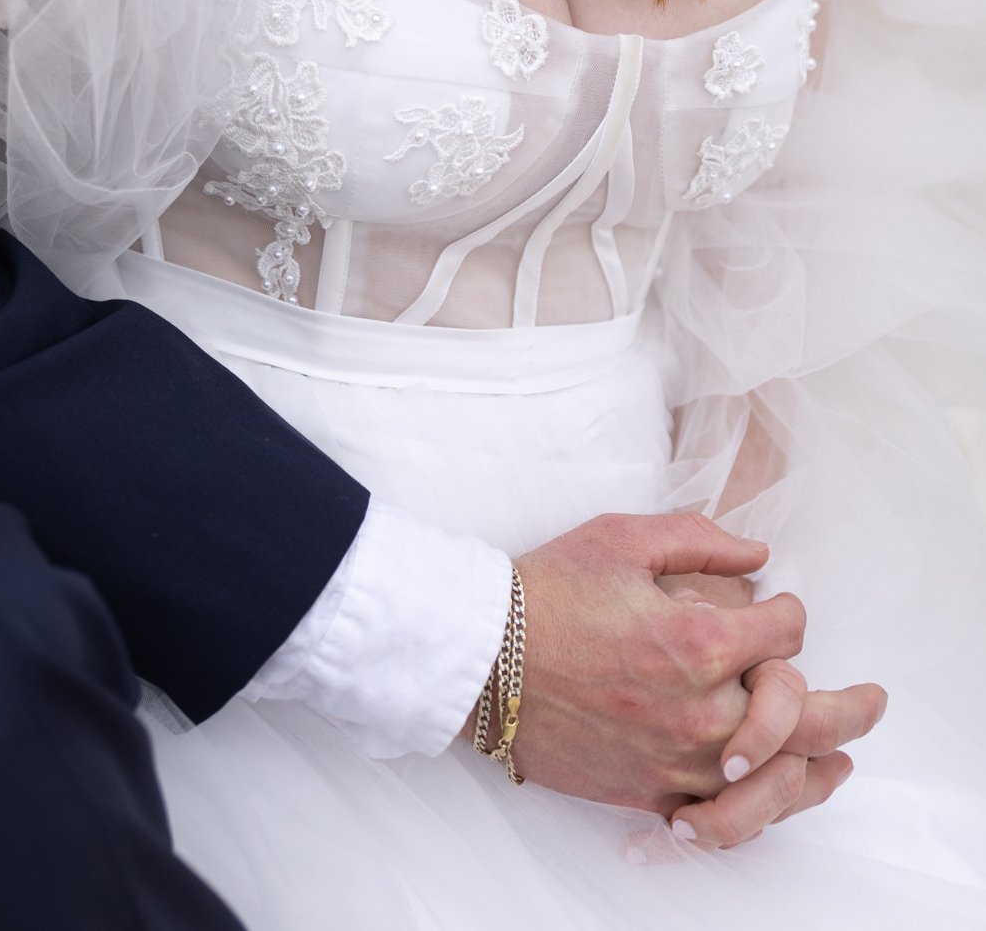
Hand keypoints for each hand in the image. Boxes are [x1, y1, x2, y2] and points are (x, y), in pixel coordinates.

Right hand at [501, 514, 884, 844]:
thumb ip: (700, 539)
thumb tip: (758, 557)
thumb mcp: (621, 538)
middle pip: (805, 717)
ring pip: (777, 780)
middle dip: (851, 707)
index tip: (781, 606)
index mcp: (696, 638)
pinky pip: (724, 817)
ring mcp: (675, 759)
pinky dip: (759, 810)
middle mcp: (697, 708)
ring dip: (819, 769)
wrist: (480, 655)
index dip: (790, 611)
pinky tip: (777, 796)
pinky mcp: (648, 793)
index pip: (784, 630)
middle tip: (875, 702)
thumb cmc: (546, 590)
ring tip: (841, 761)